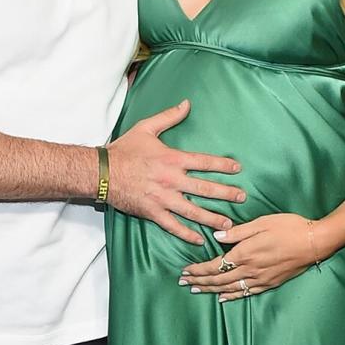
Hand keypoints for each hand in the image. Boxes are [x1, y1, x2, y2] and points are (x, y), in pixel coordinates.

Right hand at [107, 99, 245, 245]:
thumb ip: (169, 117)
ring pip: (194, 211)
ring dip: (213, 218)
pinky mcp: (153, 213)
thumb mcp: (146, 128)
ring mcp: (163, 199)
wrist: (101, 172)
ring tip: (228, 223)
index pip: (205, 162)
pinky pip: (174, 226)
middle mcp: (172, 180)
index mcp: (173, 159)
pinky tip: (200, 240)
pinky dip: (187, 234)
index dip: (223, 165)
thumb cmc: (124, 150)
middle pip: (206, 189)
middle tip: (243, 198)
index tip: (238, 169)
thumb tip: (187, 104)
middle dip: (227, 194)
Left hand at [179, 214, 329, 297]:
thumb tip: (217, 235)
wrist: (315, 242)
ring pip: (229, 288)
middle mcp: (250, 269)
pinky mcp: (270, 283)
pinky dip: (232, 296)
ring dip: (211, 290)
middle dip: (199, 281)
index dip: (198, 270)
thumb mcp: (262, 222)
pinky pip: (246, 293)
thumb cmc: (290, 227)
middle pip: (218, 279)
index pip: (215, 265)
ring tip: (196, 291)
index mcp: (246, 253)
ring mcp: (260, 279)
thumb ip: (239, 231)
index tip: (185, 271)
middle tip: (183, 283)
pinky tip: (222, 298)